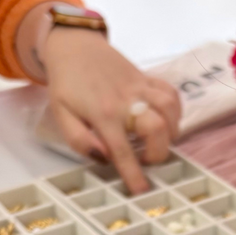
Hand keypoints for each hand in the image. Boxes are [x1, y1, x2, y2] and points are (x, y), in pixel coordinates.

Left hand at [42, 27, 180, 194]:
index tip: (142, 190)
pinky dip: (175, 110)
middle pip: (157, 129)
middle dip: (158, 152)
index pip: (123, 150)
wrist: (73, 43)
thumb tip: (103, 157)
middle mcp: (126, 100)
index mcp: (102, 113)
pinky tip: (166, 120)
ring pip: (169, 110)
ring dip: (170, 131)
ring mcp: (140, 87)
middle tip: (146, 158)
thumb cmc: (65, 82)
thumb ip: (79, 139)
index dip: (134, 173)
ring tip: (158, 140)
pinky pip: (172, 93)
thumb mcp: (60, 114)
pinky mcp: (147, 77)